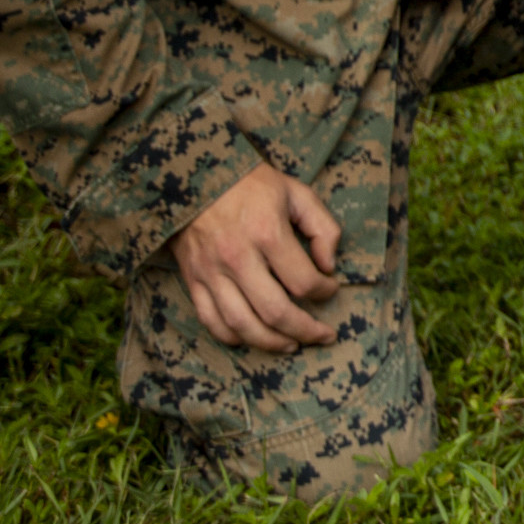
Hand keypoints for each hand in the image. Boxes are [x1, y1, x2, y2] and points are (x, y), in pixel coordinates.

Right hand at [170, 162, 341, 350]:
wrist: (194, 178)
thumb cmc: (251, 185)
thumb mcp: (297, 193)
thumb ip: (323, 228)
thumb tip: (329, 266)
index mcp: (267, 233)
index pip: (303, 281)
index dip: (324, 291)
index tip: (330, 289)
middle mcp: (237, 257)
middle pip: (275, 312)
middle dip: (305, 330)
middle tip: (323, 336)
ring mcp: (211, 272)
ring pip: (242, 324)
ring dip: (270, 343)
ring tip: (292, 345)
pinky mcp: (193, 280)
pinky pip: (211, 320)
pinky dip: (232, 337)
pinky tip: (252, 339)